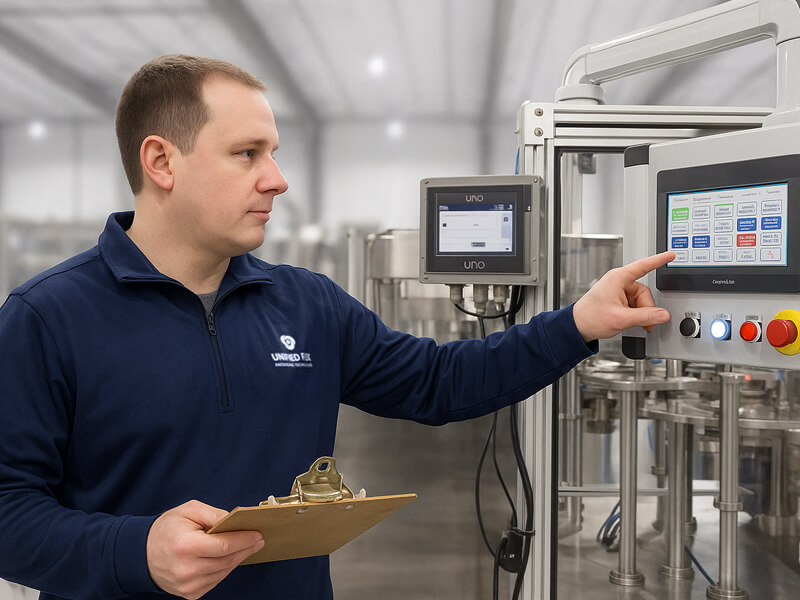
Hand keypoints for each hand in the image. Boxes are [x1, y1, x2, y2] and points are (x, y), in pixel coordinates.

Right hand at [146, 500, 263, 598]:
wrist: (141, 554)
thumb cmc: (166, 529)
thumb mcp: (188, 511)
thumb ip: (213, 514)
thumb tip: (234, 521)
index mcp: (186, 546)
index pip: (224, 545)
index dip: (244, 540)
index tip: (258, 534)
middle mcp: (187, 569)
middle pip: (227, 560)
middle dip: (246, 549)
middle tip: (258, 540)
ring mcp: (188, 585)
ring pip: (224, 571)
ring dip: (237, 559)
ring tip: (246, 547)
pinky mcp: (190, 594)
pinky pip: (216, 580)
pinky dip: (225, 568)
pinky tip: (229, 558)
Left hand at [572, 251, 674, 341]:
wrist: (577, 327)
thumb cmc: (590, 317)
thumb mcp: (621, 318)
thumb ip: (645, 316)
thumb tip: (663, 314)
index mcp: (618, 278)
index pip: (643, 266)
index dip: (659, 260)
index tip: (671, 255)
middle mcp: (619, 282)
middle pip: (644, 292)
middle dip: (646, 309)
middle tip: (645, 323)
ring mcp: (618, 290)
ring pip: (641, 300)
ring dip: (641, 313)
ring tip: (633, 323)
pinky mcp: (618, 299)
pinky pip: (634, 305)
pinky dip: (636, 314)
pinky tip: (630, 321)